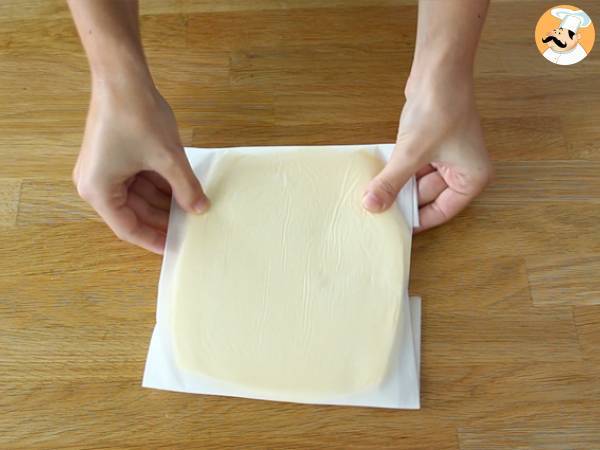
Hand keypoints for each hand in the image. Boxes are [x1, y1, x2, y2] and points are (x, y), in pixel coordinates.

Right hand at [73, 82, 208, 253]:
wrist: (122, 75)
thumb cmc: (136, 115)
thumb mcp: (167, 158)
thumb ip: (186, 187)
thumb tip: (201, 209)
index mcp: (99, 190)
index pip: (129, 228)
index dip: (155, 239)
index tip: (176, 248)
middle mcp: (96, 183)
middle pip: (134, 212)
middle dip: (163, 218)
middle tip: (191, 228)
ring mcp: (104, 169)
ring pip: (139, 196)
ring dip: (164, 201)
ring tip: (192, 210)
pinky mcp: (114, 156)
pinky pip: (138, 179)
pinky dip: (159, 185)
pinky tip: (183, 190)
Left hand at [362, 78, 492, 231]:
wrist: (438, 71)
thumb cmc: (438, 111)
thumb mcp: (411, 154)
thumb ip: (391, 183)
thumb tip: (371, 207)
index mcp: (472, 178)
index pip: (442, 211)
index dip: (416, 220)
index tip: (392, 228)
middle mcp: (463, 170)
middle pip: (428, 196)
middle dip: (402, 200)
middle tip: (375, 211)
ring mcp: (447, 156)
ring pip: (417, 181)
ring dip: (397, 185)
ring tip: (372, 196)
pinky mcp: (432, 144)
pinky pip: (412, 166)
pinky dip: (397, 170)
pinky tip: (377, 176)